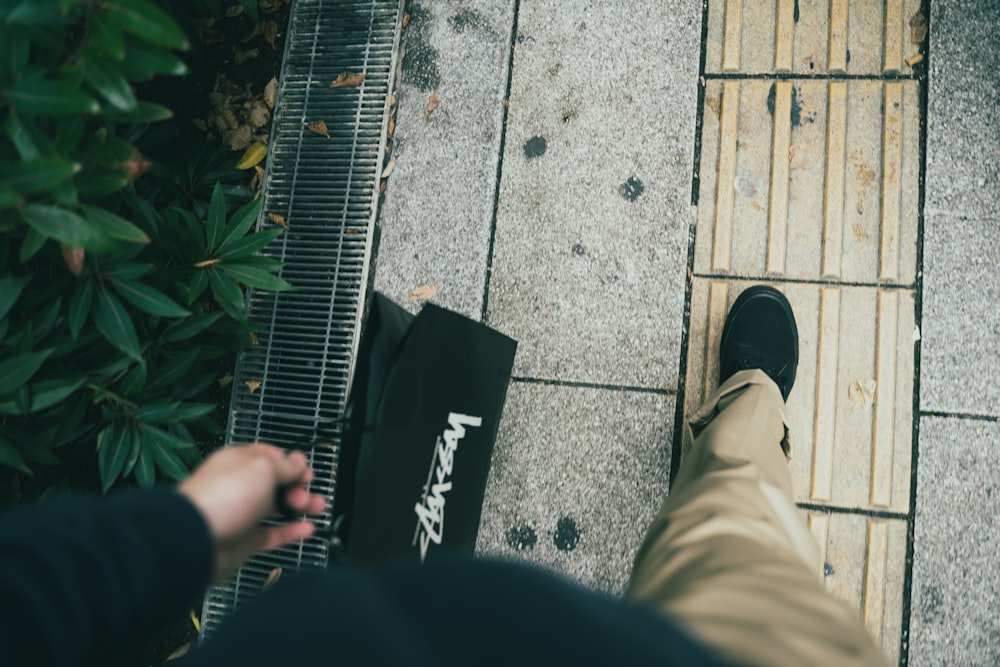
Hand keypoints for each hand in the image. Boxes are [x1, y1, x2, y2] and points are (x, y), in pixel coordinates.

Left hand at [178, 443, 327, 581]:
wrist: (195, 539)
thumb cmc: (219, 498)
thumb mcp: (262, 469)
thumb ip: (285, 466)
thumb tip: (299, 462)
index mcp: (238, 462)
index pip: (269, 457)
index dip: (290, 462)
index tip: (305, 469)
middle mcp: (238, 487)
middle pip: (275, 483)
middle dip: (297, 486)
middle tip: (308, 491)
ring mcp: (240, 514)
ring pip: (276, 508)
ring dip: (299, 507)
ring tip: (316, 507)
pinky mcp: (244, 540)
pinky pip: (273, 533)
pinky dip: (291, 531)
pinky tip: (306, 528)